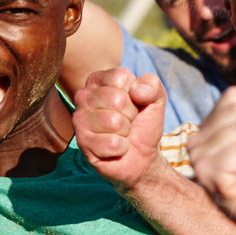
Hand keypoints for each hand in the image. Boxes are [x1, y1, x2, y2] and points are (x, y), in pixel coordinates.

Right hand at [73, 67, 167, 192]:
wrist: (141, 156)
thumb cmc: (143, 123)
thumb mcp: (156, 99)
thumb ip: (151, 85)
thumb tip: (137, 91)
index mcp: (99, 80)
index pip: (120, 78)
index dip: (135, 94)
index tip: (133, 104)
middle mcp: (84, 96)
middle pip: (117, 100)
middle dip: (131, 115)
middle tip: (127, 122)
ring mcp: (80, 119)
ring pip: (114, 122)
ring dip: (125, 132)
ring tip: (121, 134)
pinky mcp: (82, 142)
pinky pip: (112, 143)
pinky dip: (121, 148)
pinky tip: (115, 148)